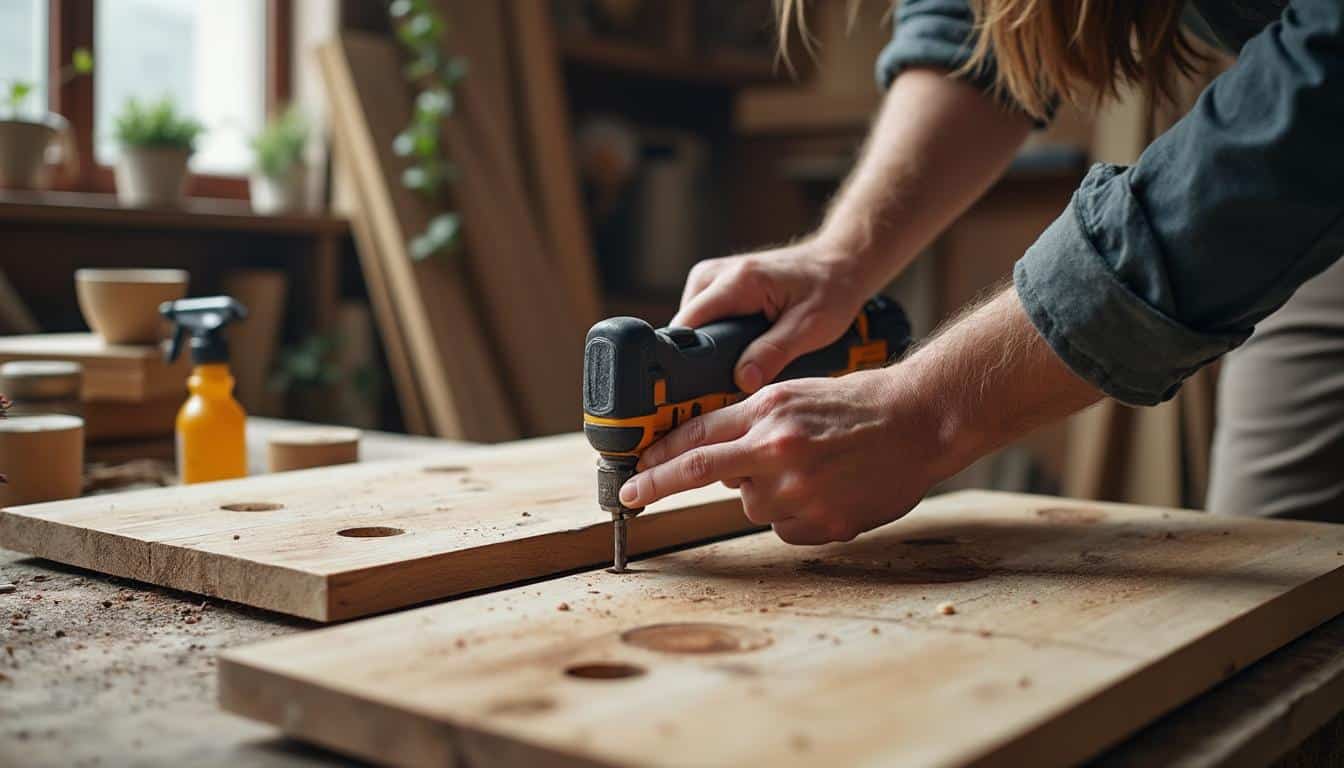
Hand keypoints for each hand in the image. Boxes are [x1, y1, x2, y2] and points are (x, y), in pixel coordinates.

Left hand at [620, 368, 943, 543]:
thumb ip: (749, 424)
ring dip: (762, 492)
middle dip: (657, 484)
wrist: (921, 420)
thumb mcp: (795, 395)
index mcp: (770, 412)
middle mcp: (779, 450)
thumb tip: (711, 460)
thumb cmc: (859, 403)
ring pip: (750, 504)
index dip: (657, 458)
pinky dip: (794, 515)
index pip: (697, 437)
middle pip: (701, 472)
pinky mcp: (825, 523)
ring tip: (807, 470)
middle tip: (630, 496)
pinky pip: (785, 529)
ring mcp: (802, 490)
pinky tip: (824, 492)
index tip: (632, 474)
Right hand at [673, 240, 871, 392]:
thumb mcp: (810, 328)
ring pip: (691, 323)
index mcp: (737, 281)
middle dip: (701, 355)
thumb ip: (773, 354)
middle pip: (685, 327)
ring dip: (709, 344)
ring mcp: (714, 275)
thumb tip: (742, 381)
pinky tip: (738, 344)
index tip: (698, 385)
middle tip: (730, 378)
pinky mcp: (717, 281)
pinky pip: (701, 315)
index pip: (688, 325)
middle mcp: (717, 273)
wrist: (840, 262)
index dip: (690, 358)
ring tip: (741, 359)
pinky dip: (715, 333)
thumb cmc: (830, 289)